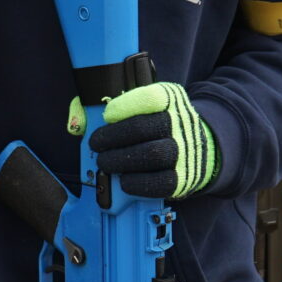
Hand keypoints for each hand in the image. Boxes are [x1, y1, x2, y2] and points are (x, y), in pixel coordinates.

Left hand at [89, 81, 222, 199]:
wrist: (203, 148)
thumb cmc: (162, 128)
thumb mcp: (148, 108)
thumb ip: (118, 110)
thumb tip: (78, 123)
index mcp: (170, 100)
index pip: (149, 97)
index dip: (123, 107)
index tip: (107, 116)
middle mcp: (180, 123)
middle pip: (142, 128)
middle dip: (112, 138)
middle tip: (96, 145)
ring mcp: (184, 151)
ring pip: (151, 155)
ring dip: (120, 161)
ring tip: (105, 163)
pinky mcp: (184, 178)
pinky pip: (159, 183)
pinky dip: (137, 184)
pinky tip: (124, 182)